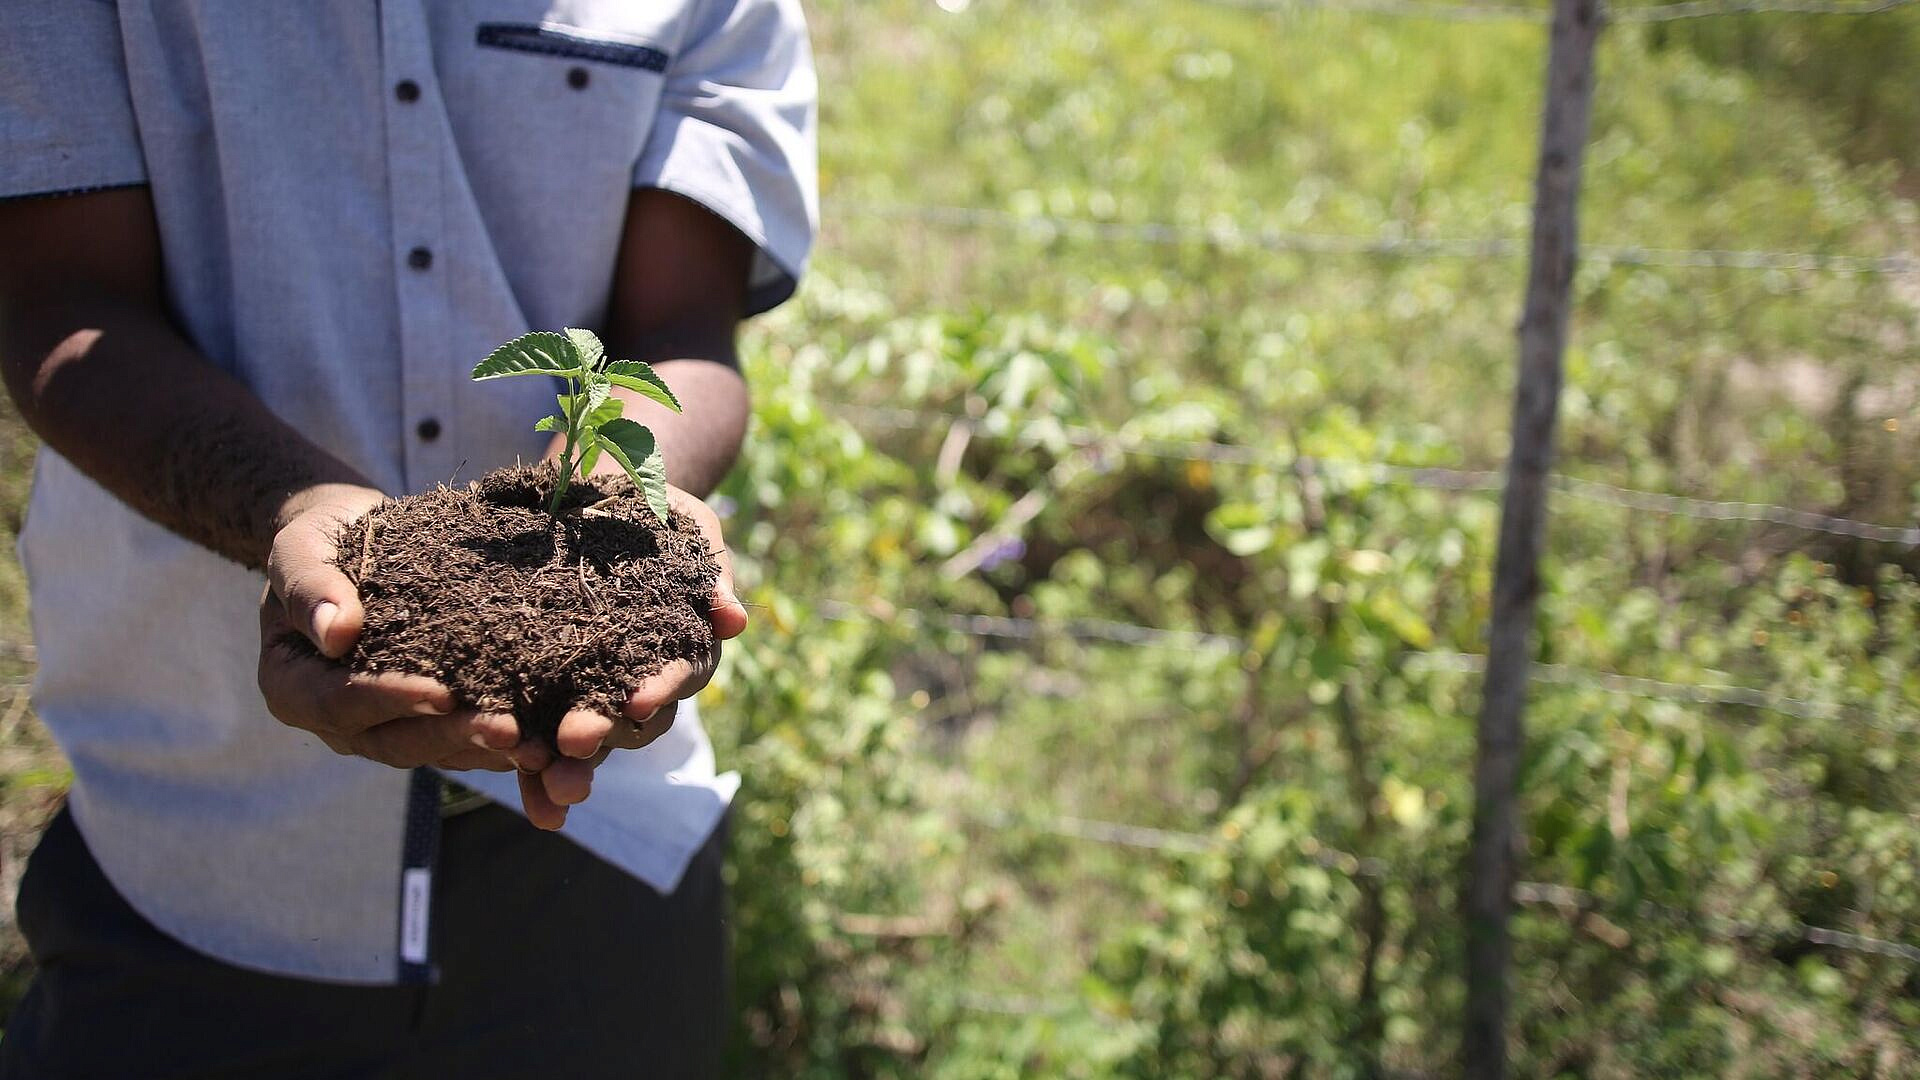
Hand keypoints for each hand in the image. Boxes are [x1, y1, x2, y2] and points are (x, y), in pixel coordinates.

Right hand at [256, 483, 554, 776]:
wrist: (352, 540)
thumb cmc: (320, 542)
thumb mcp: (301, 551)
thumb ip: (310, 588)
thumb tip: (336, 634)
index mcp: (293, 687)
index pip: (340, 703)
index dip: (390, 700)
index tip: (441, 693)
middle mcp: (337, 722)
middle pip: (395, 741)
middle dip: (452, 736)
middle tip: (507, 731)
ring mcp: (381, 727)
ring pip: (435, 750)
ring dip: (485, 751)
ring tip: (537, 748)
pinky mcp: (423, 720)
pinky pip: (460, 742)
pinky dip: (500, 746)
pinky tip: (545, 743)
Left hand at [516, 484, 748, 829]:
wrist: (597, 498)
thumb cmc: (652, 511)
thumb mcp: (687, 527)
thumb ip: (710, 571)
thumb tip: (733, 620)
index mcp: (681, 645)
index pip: (678, 675)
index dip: (661, 689)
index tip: (638, 701)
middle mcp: (642, 678)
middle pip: (632, 722)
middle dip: (606, 734)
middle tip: (576, 743)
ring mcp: (594, 691)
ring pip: (591, 740)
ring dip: (570, 767)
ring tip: (549, 784)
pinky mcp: (548, 694)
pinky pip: (541, 737)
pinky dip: (532, 768)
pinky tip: (516, 781)